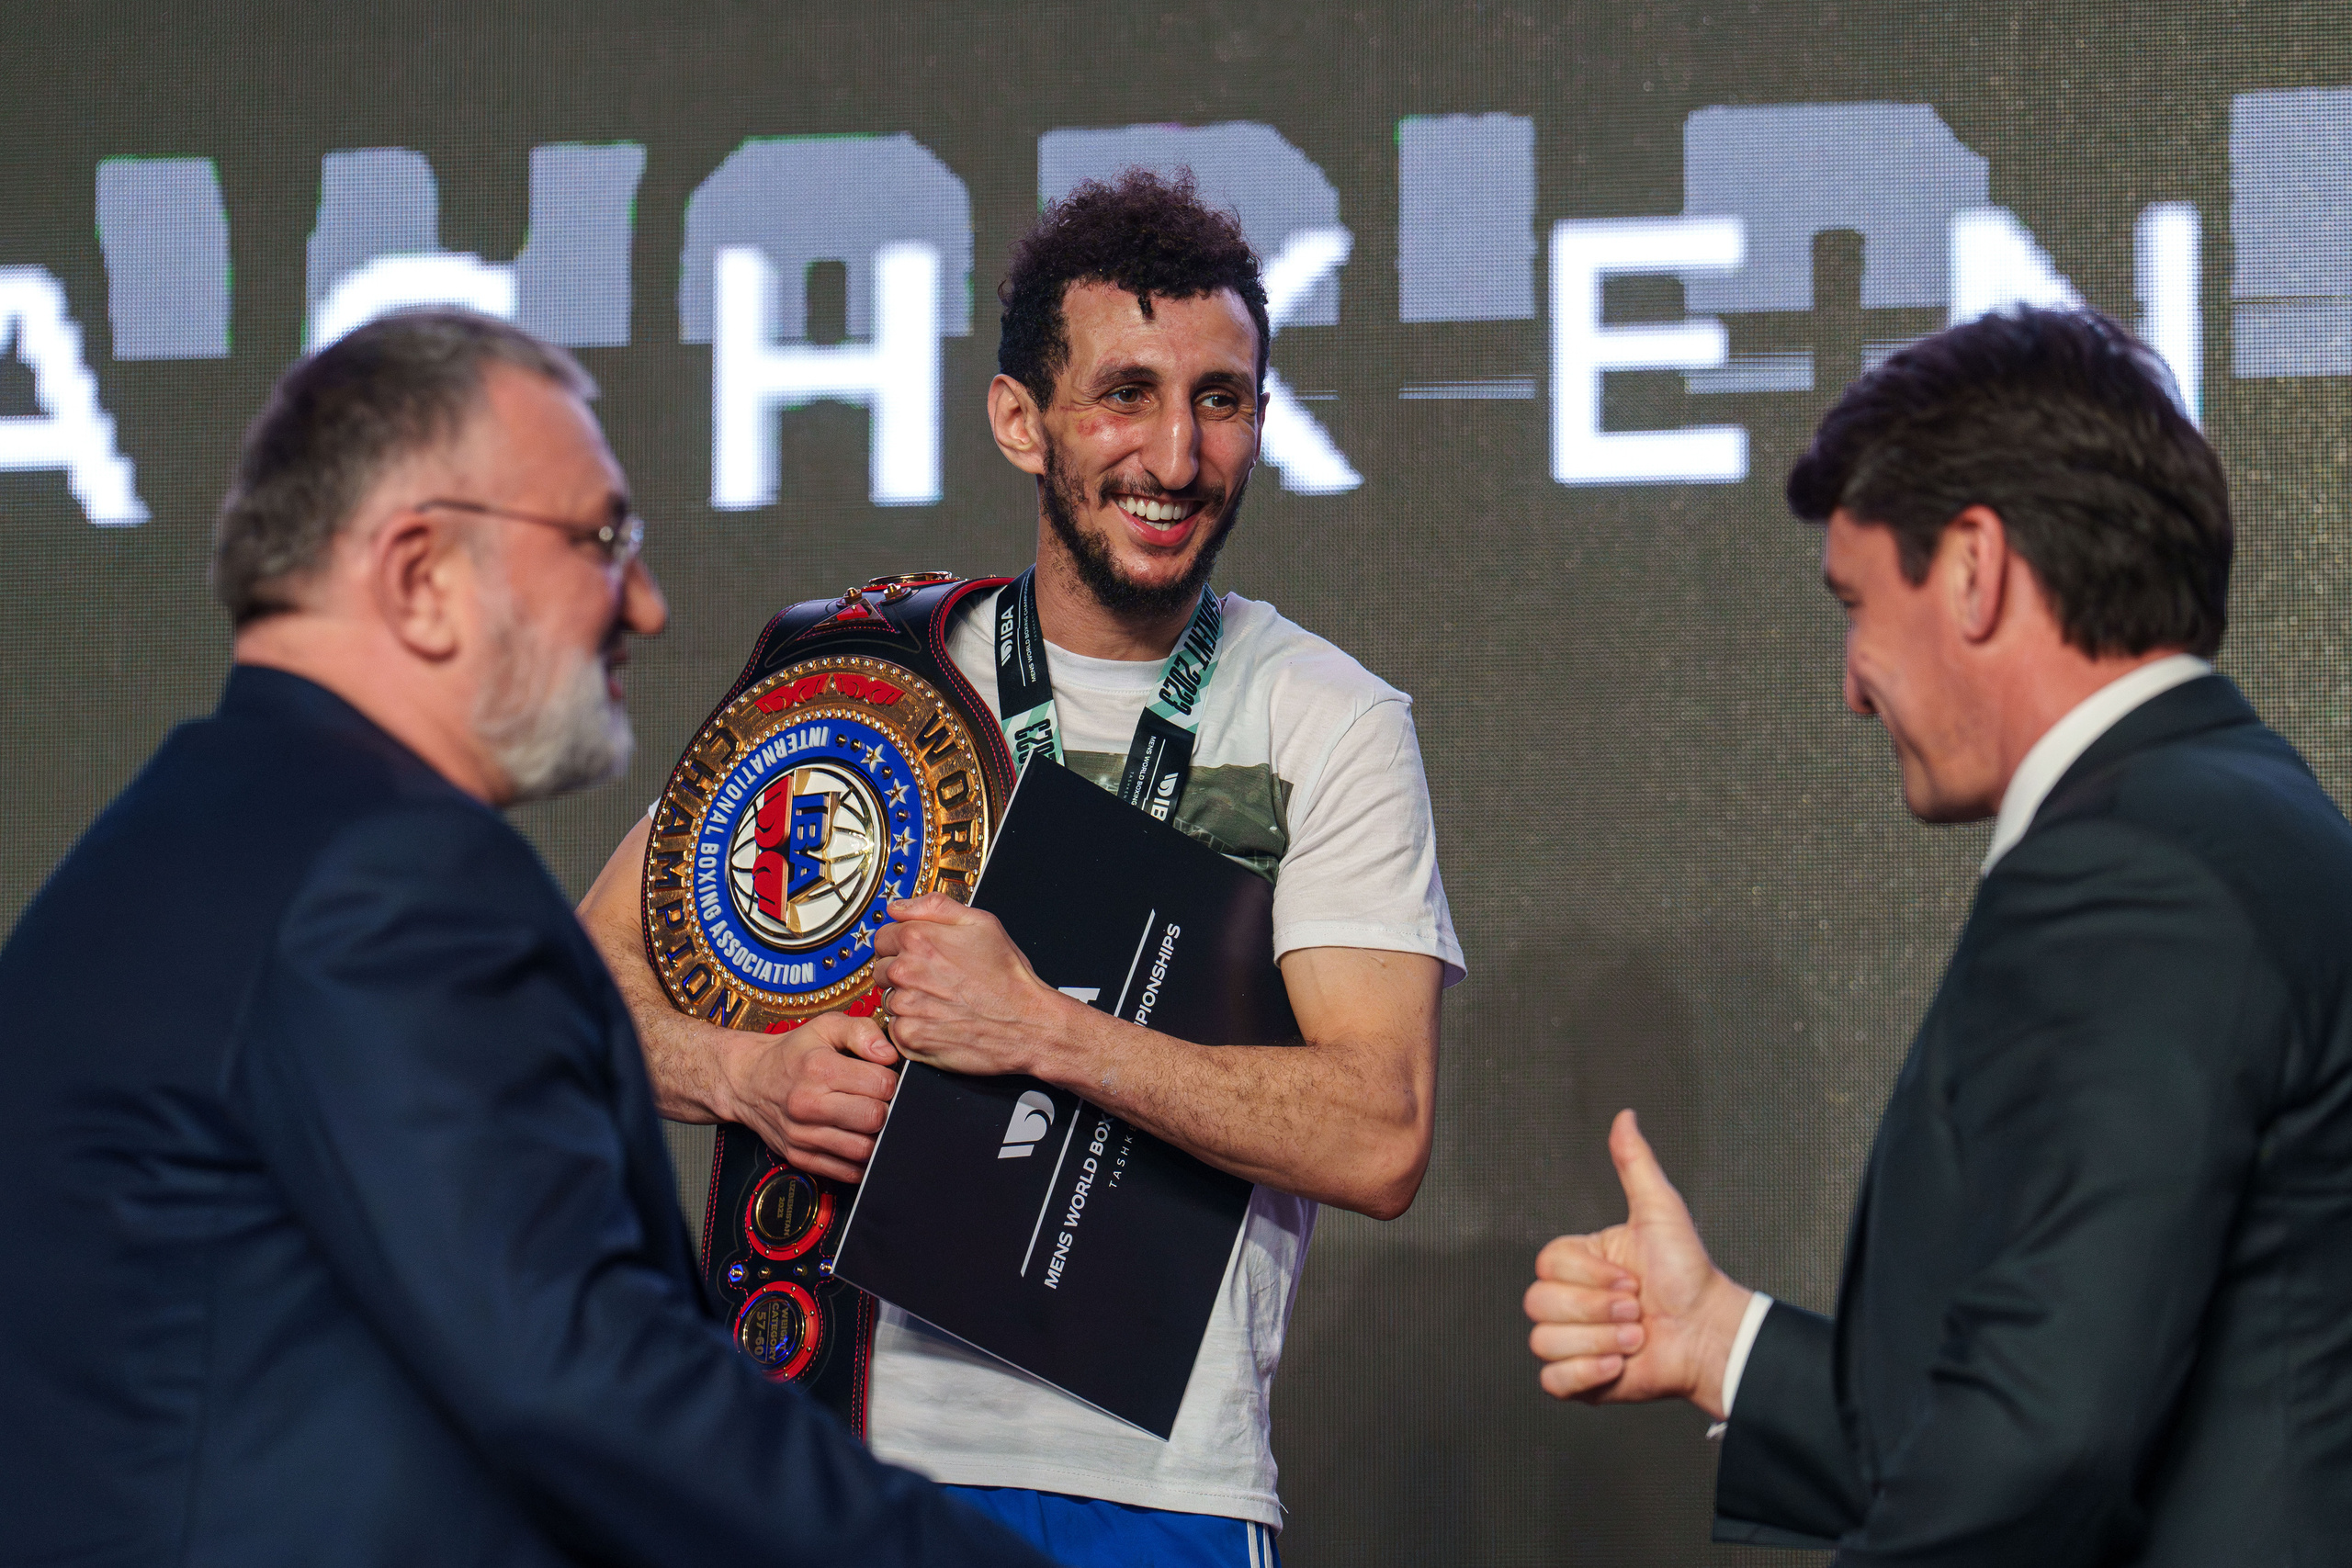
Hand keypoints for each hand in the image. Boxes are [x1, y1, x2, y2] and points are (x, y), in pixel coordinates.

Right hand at [713, 1011, 899, 1183]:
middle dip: (885, 1109)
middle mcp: (809, 1105)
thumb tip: (889, 1055)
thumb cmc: (792, 1053)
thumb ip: (862, 1031)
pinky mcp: (799, 1157)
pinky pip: (845, 1172)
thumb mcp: (825, 1026)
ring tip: (867, 1121)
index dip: (890, 1081)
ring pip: (862, 1150)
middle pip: (874, 1119)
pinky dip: (860, 1162)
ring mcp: (802, 1135)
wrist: (747, 1080)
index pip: (881, 1085)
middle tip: (877, 1101)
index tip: (882, 1079)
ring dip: (875, 1137)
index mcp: (819, 1069)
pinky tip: (857, 1140)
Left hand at [870, 893, 1081, 1077]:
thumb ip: (934, 906)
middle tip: (934, 981)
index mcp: (918, 938)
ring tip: (941, 1002)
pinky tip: (938, 1021)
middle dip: (902, 973)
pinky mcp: (909, 1037)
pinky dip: (912, 1027)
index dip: (900, 945)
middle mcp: (905, 971)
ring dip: (907, 1001)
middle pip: (880, 969)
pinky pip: (896, 1028)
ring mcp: (905, 1006)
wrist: (1026, 1024)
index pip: (882, 937)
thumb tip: (897, 906)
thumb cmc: (1008, 977)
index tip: (919, 956)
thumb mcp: (981, 923)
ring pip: (888, 1000)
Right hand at [1523, 1109, 1752, 1416]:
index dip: (1589, 1275)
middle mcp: (1570, 1301)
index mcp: (1579, 1263)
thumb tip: (1625, 1117)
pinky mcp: (1580, 1381)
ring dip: (1599, 1341)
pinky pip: (1551, 1380)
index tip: (1631, 1277)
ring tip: (1636, 1337)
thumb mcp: (1660, 1212)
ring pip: (1544, 1341)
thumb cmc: (1689, 1274)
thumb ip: (1635, 1164)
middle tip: (1636, 1308)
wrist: (1710, 1334)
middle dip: (1597, 1309)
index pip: (1547, 1265)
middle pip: (1539, 1303)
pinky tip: (1620, 1363)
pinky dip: (1586, 1373)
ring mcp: (1573, 1341)